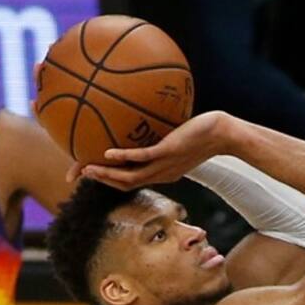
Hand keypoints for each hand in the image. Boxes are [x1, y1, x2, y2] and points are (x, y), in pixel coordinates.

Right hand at [75, 111, 229, 189]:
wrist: (225, 134)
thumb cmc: (204, 131)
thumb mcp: (179, 137)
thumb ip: (161, 135)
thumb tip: (147, 119)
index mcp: (159, 172)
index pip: (129, 181)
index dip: (107, 180)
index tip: (89, 174)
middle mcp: (159, 173)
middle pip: (124, 184)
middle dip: (100, 180)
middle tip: (79, 174)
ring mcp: (163, 165)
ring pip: (129, 178)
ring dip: (105, 175)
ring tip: (86, 169)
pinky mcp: (168, 152)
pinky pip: (141, 158)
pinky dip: (122, 158)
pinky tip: (106, 154)